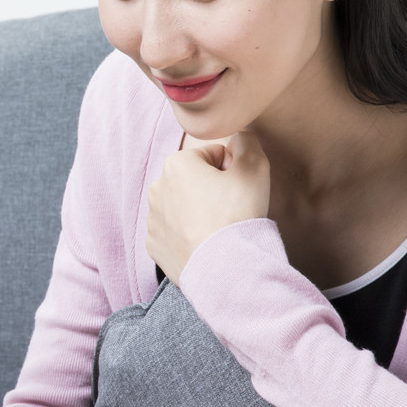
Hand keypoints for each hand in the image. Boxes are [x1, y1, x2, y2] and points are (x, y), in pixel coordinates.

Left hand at [146, 130, 270, 284]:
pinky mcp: (154, 245)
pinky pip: (175, 232)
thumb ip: (247, 142)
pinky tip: (205, 245)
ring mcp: (152, 219)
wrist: (224, 268)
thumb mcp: (254, 167)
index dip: (233, 171)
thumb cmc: (238, 215)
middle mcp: (156, 188)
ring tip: (218, 229)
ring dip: (200, 212)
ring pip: (184, 206)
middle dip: (214, 190)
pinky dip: (189, 236)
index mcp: (176, 164)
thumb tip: (239, 137)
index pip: (214, 156)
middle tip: (230, 211)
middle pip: (196, 181)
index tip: (239, 190)